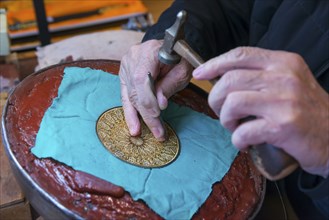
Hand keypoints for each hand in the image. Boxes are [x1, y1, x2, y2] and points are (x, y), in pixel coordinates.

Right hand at [119, 40, 192, 140]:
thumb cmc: (179, 58)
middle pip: (135, 89)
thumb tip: (160, 105)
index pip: (142, 78)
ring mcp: (126, 65)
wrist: (170, 47)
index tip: (157, 115)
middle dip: (146, 113)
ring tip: (140, 133)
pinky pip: (125, 95)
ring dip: (136, 116)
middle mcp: (133, 56)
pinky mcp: (124, 74)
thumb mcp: (183, 69)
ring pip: (129, 94)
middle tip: (157, 132)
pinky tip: (133, 125)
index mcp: (150, 50)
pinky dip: (130, 111)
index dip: (147, 99)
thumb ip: (171, 84)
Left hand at [193, 47, 328, 177]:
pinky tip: (244, 143)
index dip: (214, 63)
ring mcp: (284, 101)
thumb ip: (260, 76)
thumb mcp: (288, 83)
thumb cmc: (306, 111)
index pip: (240, 55)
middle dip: (215, 99)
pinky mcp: (283, 126)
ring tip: (234, 127)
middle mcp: (284, 77)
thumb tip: (220, 79)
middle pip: (229, 80)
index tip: (200, 73)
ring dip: (225, 119)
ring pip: (232, 103)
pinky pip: (243, 131)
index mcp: (283, 63)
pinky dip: (237, 140)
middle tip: (221, 112)